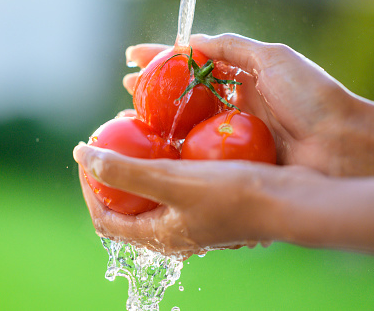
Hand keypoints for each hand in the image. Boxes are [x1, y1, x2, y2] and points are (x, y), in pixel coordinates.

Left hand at [74, 144, 282, 256]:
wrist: (290, 200)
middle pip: (125, 207)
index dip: (88, 188)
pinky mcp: (208, 203)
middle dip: (110, 176)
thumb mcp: (172, 181)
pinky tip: (170, 140)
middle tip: (108, 144)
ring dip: (137, 167)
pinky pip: (175, 184)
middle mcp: (172, 232)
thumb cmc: (233, 194)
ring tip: (135, 138)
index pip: (104, 219)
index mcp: (157, 235)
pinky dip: (164, 163)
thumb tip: (84, 157)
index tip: (86, 155)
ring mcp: (191, 219)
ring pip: (151, 193)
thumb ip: (125, 171)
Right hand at [125, 34, 373, 175]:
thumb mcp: (273, 58)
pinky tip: (151, 151)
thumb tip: (193, 40)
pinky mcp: (232, 161)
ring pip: (183, 126)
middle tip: (126, 89)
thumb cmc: (311, 97)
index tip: (132, 56)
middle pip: (182, 96)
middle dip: (153, 91)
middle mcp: (231, 105)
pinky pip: (195, 154)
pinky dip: (172, 152)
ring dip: (155, 123)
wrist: (339, 146)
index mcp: (242, 78)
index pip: (192, 63)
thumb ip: (233, 46)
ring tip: (128, 121)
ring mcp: (229, 134)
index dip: (162, 58)